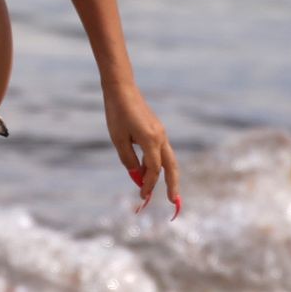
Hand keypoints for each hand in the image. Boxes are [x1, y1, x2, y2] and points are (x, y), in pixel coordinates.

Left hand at [104, 80, 180, 219]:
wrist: (122, 90)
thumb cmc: (117, 114)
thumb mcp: (118, 140)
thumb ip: (128, 159)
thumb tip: (136, 176)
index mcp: (151, 140)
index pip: (154, 170)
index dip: (148, 185)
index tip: (142, 197)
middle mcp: (160, 137)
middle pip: (171, 166)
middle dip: (173, 185)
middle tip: (174, 202)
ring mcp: (160, 133)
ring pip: (168, 159)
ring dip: (163, 175)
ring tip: (155, 189)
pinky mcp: (156, 130)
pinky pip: (160, 151)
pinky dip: (156, 163)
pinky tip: (144, 171)